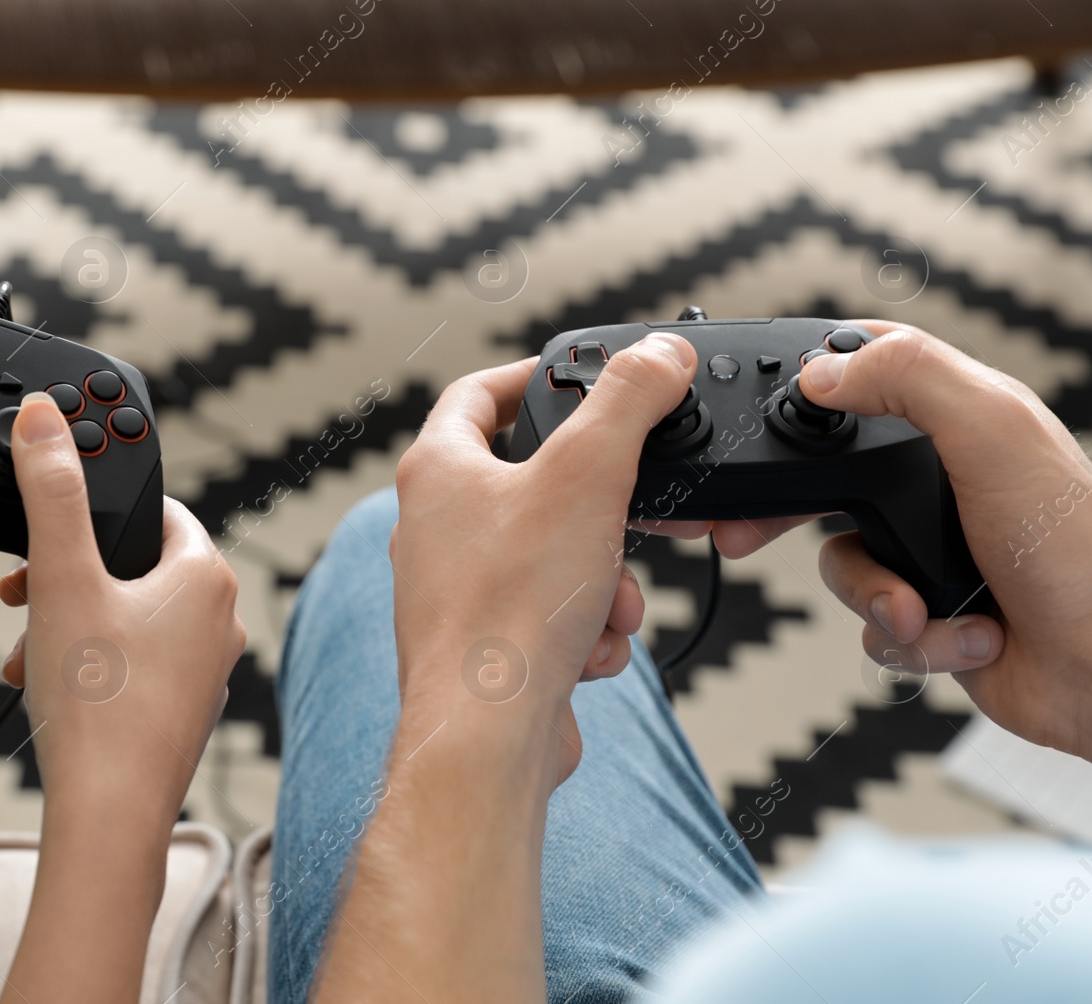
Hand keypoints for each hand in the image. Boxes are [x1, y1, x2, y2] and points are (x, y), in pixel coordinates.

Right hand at [0, 391, 244, 815]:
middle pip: (130, 565)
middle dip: (67, 577)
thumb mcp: (61, 579)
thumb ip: (51, 491)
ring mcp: (205, 669)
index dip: (90, 510)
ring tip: (31, 653)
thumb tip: (44, 419)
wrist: (111, 817)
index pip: (151, 506)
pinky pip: (129, 665)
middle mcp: (220, 619)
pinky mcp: (182, 710)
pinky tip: (50, 687)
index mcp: (206, 574)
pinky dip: (87, 665)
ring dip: (68, 623)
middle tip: (24, 594)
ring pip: (124, 618)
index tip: (46, 524)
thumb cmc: (100, 706)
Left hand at [388, 335, 696, 789]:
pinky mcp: (488, 645)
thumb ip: (628, 402)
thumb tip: (657, 357)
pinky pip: (555, 615)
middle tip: (631, 512)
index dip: (532, 374)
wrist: (489, 735)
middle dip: (599, 506)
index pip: (477, 392)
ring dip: (604, 578)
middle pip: (535, 483)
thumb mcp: (588, 475)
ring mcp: (457, 589)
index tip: (580, 375)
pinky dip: (587, 629)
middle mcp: (434, 527)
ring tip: (609, 603)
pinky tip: (590, 650)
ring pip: (557, 555)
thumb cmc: (511, 607)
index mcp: (437, 470)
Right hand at [790, 323, 1091, 759]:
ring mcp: (935, 554)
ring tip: (924, 611)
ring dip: (876, 598)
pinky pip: (875, 628)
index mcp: (961, 424)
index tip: (769, 416)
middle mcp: (945, 486)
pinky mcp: (933, 617)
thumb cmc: (1084, 551)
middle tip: (743, 532)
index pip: (866, 379)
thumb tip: (825, 368)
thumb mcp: (994, 432)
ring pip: (842, 565)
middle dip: (788, 516)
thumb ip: (909, 378)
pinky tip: (969, 637)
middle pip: (828, 482)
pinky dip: (914, 641)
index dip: (813, 388)